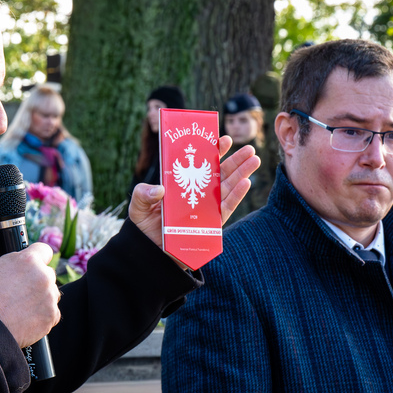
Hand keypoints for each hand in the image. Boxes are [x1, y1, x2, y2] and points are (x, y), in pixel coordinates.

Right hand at [0, 242, 60, 348]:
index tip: (35, 263)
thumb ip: (8, 258)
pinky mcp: (52, 315)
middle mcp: (43, 276)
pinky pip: (52, 312)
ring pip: (51, 294)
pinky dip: (42, 315)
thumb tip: (15, 258)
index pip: (44, 250)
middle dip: (38, 280)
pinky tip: (27, 317)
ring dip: (42, 298)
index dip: (38, 257)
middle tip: (21, 291)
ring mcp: (50, 296)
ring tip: (22, 307)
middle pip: (48, 274)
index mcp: (29, 260)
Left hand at [127, 134, 261, 248]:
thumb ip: (142, 194)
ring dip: (241, 173)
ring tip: (254, 159)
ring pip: (227, 188)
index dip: (212, 152)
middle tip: (249, 148)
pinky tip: (246, 182)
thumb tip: (159, 189)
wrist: (151, 253)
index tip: (223, 139)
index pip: (199, 166)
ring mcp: (206, 209)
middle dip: (234, 160)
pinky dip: (236, 195)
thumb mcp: (137, 208)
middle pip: (219, 174)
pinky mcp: (211, 224)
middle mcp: (197, 194)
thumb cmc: (144, 228)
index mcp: (182, 185)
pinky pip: (226, 208)